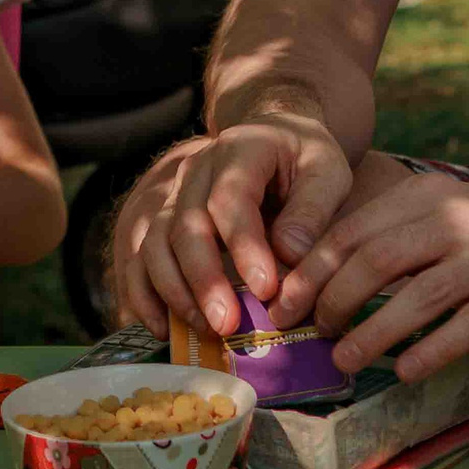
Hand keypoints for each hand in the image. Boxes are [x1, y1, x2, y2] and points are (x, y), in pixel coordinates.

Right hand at [110, 112, 352, 338]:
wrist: (277, 138)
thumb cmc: (305, 160)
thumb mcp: (327, 173)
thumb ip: (312, 211)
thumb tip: (288, 255)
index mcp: (240, 149)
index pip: (230, 198)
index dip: (244, 245)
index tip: (266, 288)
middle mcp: (197, 170)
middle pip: (186, 224)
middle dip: (204, 279)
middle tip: (228, 324)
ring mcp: (174, 194)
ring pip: (156, 242)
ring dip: (175, 291)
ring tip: (206, 329)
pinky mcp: (164, 220)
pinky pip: (141, 257)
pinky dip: (146, 295)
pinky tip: (165, 328)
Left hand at [272, 175, 468, 381]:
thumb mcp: (435, 213)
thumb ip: (382, 234)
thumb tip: (309, 276)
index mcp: (426, 198)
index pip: (355, 232)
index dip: (314, 270)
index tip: (285, 302)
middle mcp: (457, 223)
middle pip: (379, 261)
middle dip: (336, 299)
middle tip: (315, 330)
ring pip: (418, 299)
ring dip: (373, 334)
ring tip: (343, 360)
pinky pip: (463, 331)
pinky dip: (428, 353)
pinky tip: (402, 371)